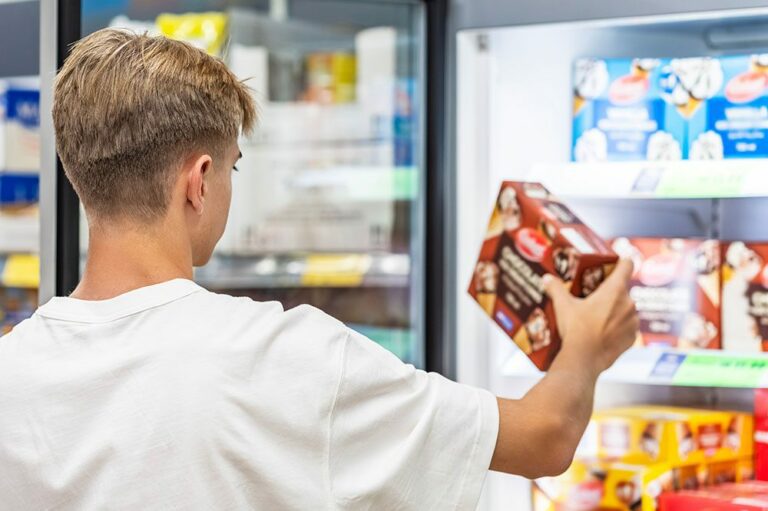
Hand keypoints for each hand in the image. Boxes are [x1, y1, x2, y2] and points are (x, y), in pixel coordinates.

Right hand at [543, 258, 637, 373]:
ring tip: (598, 316)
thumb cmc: (575, 329)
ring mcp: (632, 322)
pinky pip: (627, 327)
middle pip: (623, 289)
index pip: (627, 265)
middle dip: (611, 291)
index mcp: (614, 290)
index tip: (613, 264)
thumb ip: (555, 288)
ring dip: (616, 310)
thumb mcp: (563, 306)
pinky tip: (603, 331)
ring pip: (626, 309)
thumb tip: (546, 279)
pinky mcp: (632, 338)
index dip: (621, 262)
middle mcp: (629, 303)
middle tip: (594, 296)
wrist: (583, 360)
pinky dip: (618, 327)